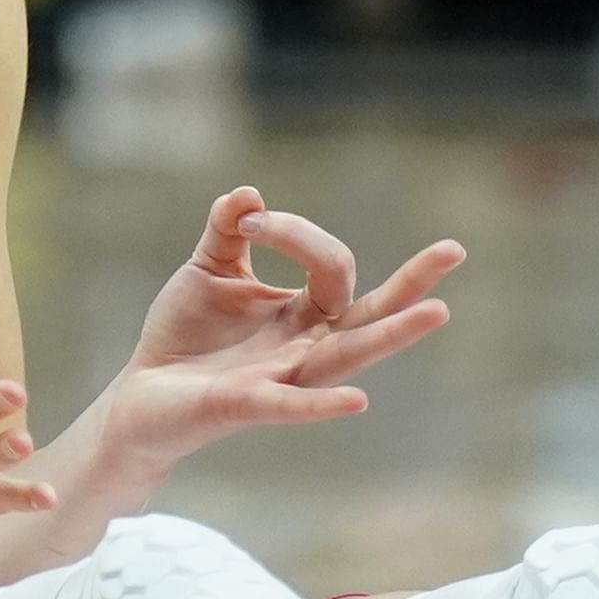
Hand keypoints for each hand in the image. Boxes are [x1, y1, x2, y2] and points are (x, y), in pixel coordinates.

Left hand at [104, 188, 460, 468]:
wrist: (141, 394)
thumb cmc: (185, 334)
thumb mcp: (209, 269)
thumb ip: (228, 230)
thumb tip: (248, 194)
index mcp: (304, 312)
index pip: (329, 262)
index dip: (294, 230)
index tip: (249, 219)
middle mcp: (308, 344)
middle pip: (371, 311)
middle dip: (414, 281)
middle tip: (456, 249)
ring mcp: (287, 376)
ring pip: (350, 354)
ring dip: (393, 335)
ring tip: (437, 312)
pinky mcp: (252, 405)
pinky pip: (295, 405)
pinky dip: (324, 405)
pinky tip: (358, 401)